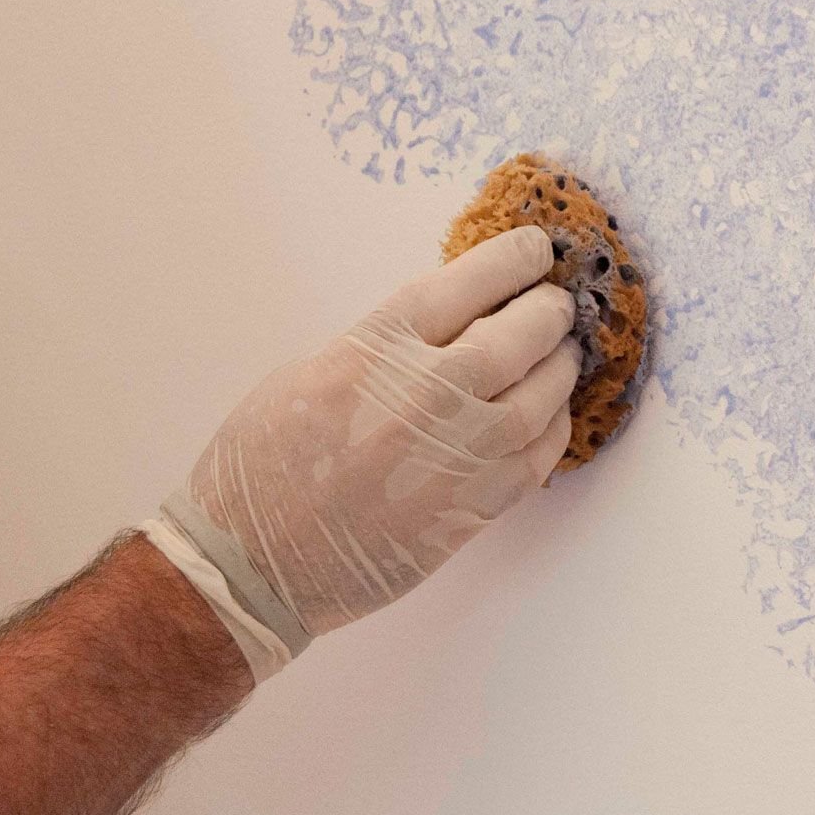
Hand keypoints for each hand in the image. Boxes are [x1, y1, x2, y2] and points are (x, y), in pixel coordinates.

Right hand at [146, 226, 578, 676]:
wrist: (253, 564)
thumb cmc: (263, 463)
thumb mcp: (313, 370)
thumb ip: (386, 343)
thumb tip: (456, 321)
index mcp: (375, 348)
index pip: (467, 283)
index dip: (512, 260)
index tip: (536, 249)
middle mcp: (425, 393)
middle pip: (520, 332)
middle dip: (548, 308)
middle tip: (556, 302)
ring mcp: (456, 452)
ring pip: (542, 392)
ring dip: (561, 364)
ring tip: (562, 351)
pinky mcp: (472, 507)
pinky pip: (539, 455)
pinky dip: (555, 424)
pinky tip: (550, 411)